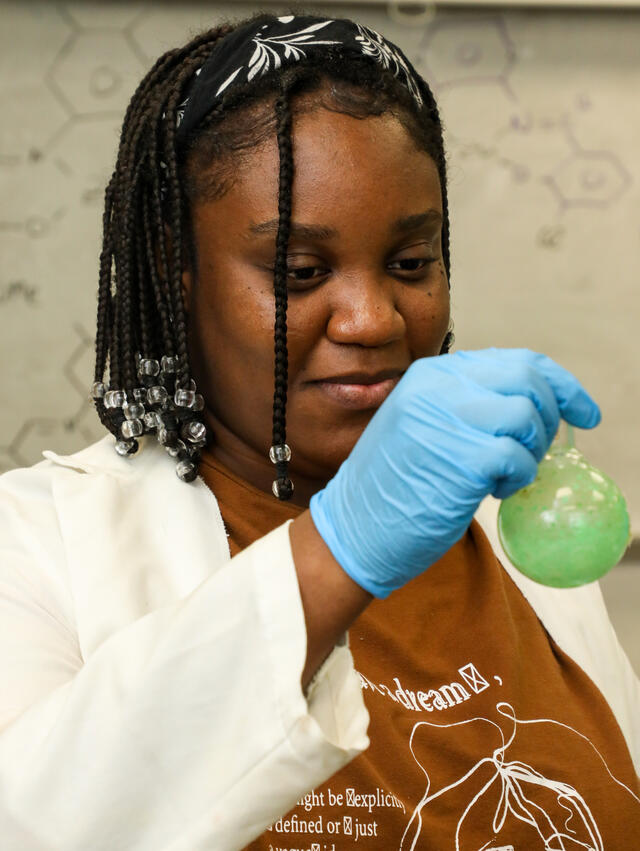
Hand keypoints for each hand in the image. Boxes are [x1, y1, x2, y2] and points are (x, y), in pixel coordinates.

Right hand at [309, 348, 600, 597]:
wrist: (353, 528)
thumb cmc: (393, 485)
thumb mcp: (421, 424)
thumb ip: (466, 404)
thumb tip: (532, 403)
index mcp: (431, 375)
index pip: (515, 360)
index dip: (560, 385)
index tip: (582, 412)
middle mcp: (438, 388)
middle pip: (528, 380)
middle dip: (550, 417)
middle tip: (537, 451)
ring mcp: (447, 420)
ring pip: (527, 416)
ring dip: (532, 451)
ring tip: (507, 474)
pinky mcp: (460, 460)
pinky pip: (518, 458)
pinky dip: (519, 478)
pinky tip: (497, 491)